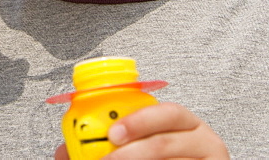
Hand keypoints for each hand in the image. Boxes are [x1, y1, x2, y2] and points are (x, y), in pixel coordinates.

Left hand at [54, 103, 227, 159]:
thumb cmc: (163, 158)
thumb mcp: (135, 147)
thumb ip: (106, 146)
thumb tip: (63, 151)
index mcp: (185, 124)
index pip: (169, 113)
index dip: (140, 120)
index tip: (113, 134)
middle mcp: (205, 141)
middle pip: (167, 143)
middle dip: (134, 151)